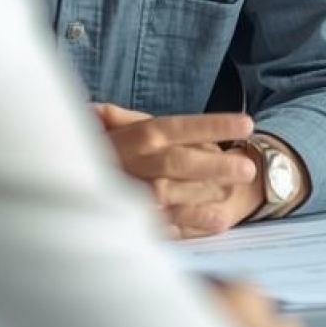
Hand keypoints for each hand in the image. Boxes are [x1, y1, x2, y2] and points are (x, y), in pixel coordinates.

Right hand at [94, 103, 263, 237]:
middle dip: (215, 166)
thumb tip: (122, 102)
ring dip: (205, 194)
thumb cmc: (107, 157)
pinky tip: (217, 221)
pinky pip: (165, 225)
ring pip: (172, 195)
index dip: (212, 125)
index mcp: (135, 139)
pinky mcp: (135, 223)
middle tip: (248, 169)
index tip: (247, 123)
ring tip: (231, 193)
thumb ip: (125, 118)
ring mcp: (133, 197)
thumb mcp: (113, 133)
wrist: (77, 197)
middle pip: (178, 163)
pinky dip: (190, 224)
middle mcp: (134, 166)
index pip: (176, 128)